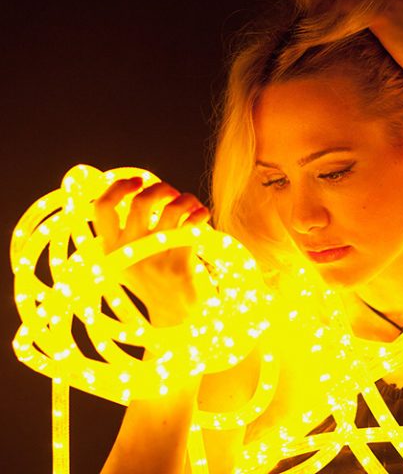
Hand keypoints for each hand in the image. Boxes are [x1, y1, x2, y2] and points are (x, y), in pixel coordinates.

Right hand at [92, 177, 209, 326]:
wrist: (175, 320)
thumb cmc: (154, 278)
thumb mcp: (129, 258)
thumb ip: (128, 228)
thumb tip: (141, 185)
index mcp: (110, 252)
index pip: (101, 209)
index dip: (118, 187)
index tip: (138, 180)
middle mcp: (128, 256)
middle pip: (141, 202)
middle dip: (162, 188)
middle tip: (172, 193)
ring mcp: (154, 262)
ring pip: (172, 208)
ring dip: (186, 198)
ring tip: (191, 204)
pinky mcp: (179, 267)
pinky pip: (192, 225)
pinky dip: (200, 213)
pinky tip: (203, 216)